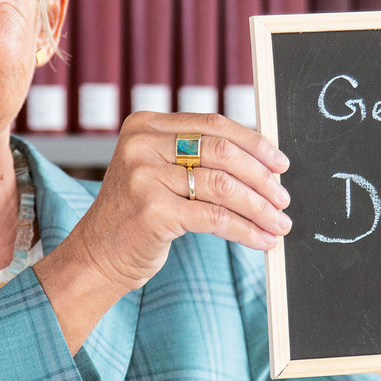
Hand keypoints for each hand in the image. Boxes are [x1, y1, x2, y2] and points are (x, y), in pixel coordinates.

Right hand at [34, 112, 290, 352]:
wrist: (97, 256)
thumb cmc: (137, 215)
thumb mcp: (159, 172)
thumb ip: (195, 157)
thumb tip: (264, 161)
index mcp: (144, 125)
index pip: (213, 124)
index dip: (253, 143)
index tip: (280, 163)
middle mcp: (141, 145)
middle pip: (222, 152)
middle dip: (261, 177)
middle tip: (283, 198)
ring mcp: (143, 176)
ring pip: (223, 186)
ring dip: (259, 207)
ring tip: (279, 223)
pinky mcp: (152, 211)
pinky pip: (215, 218)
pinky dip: (245, 230)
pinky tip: (262, 240)